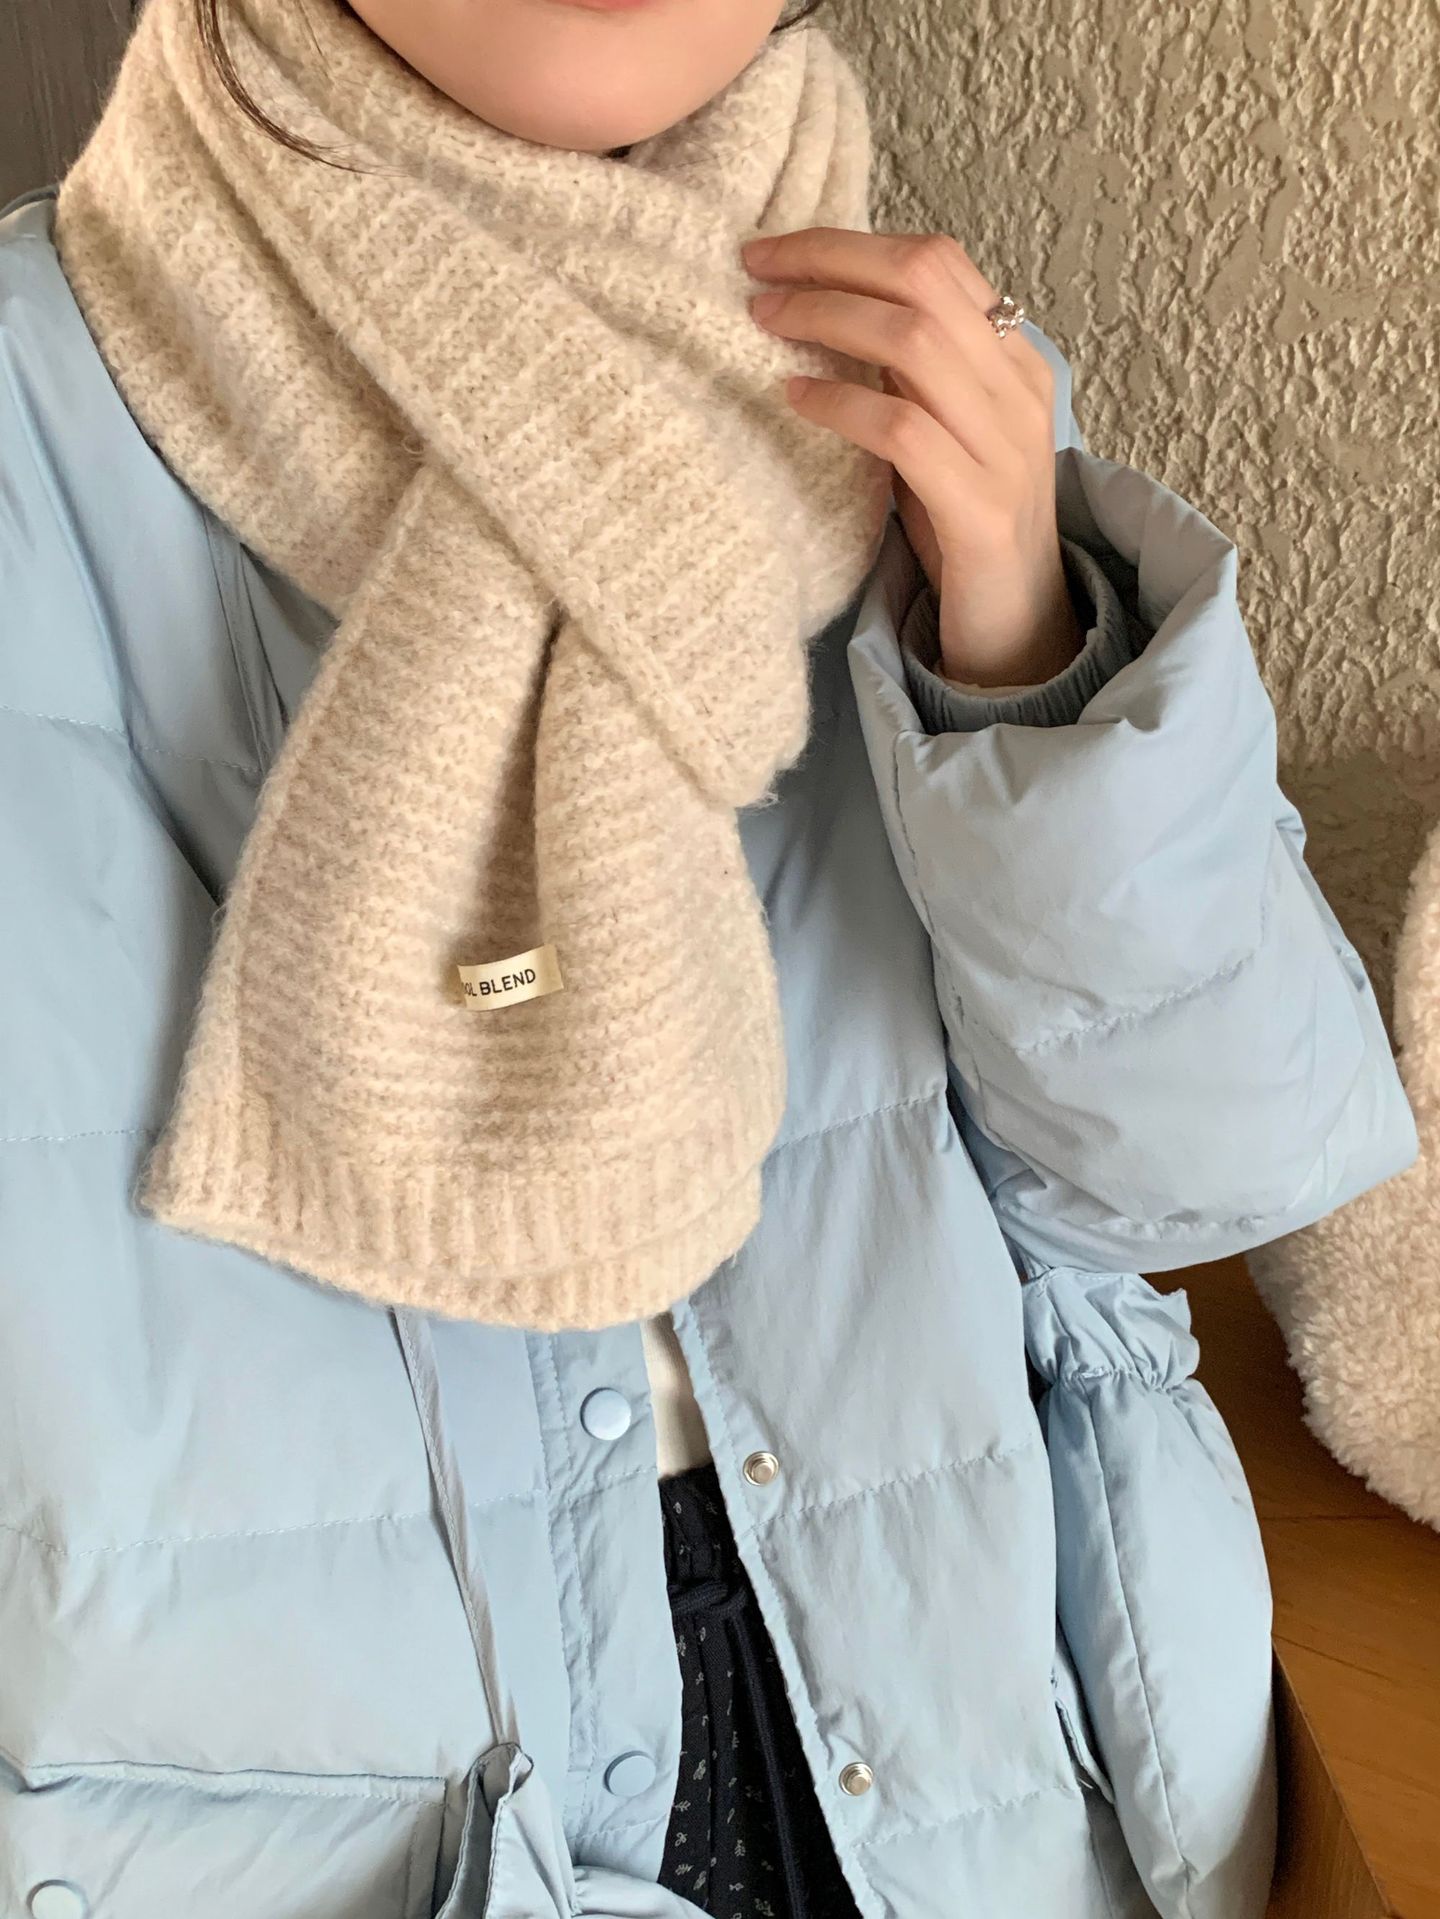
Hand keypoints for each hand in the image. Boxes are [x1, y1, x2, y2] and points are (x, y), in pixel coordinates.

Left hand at [742, 226, 1083, 688]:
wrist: (1019, 631)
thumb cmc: (961, 528)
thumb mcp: (941, 431)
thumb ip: (907, 374)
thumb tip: (824, 308)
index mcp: (1014, 359)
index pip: (937, 260)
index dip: (849, 242)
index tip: (775, 249)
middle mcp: (1019, 389)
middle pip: (923, 279)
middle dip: (829, 260)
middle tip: (754, 269)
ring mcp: (1006, 447)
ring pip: (913, 341)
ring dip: (825, 317)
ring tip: (763, 321)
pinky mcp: (981, 508)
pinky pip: (902, 431)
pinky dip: (840, 403)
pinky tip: (794, 397)